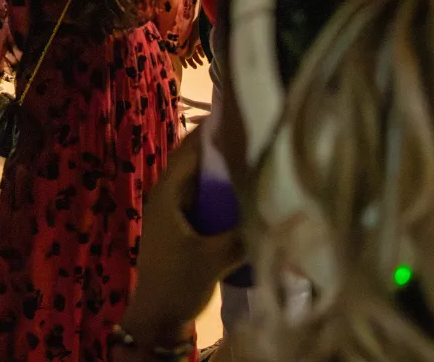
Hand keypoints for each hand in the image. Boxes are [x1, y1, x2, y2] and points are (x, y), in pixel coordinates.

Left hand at [119, 128, 243, 340]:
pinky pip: (201, 201)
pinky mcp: (180, 228)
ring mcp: (172, 212)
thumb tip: (278, 216)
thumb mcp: (212, 259)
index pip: (189, 151)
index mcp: (166, 193)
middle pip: (193, 163)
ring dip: (220, 173)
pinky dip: (218, 195)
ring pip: (198, 182)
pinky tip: (242, 197)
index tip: (236, 115)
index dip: (209, 132)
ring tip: (253, 161)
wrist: (155, 319)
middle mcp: (166, 196)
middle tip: (252, 137)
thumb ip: (242, 237)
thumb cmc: (176, 282)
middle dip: (219, 150)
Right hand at [181, 19, 206, 68]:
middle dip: (192, 60)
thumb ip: (190, 49)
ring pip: (193, 50)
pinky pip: (198, 47)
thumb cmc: (197, 29)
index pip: (181, 51)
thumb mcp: (193, 39)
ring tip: (202, 63)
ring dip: (197, 57)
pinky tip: (204, 56)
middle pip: (187, 52)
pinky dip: (200, 52)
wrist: (204, 19)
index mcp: (183, 39)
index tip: (186, 67)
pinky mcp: (198, 38)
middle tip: (195, 67)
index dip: (182, 59)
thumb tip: (186, 57)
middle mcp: (187, 40)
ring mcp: (193, 39)